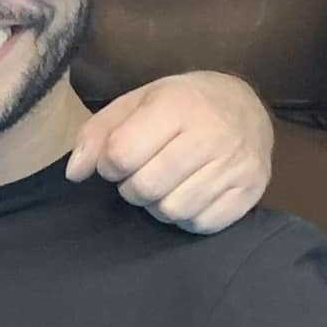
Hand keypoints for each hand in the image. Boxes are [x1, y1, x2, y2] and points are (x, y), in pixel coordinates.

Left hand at [67, 72, 271, 233]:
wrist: (245, 105)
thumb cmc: (181, 105)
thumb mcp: (136, 103)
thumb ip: (97, 134)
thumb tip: (75, 174)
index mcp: (178, 105)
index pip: (121, 154)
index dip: (109, 164)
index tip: (118, 158)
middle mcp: (212, 134)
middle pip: (146, 188)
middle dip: (132, 188)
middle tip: (142, 173)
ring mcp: (236, 164)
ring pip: (173, 211)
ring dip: (158, 205)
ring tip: (166, 183)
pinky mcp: (252, 190)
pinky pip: (201, 223)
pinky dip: (187, 216)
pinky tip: (190, 193)